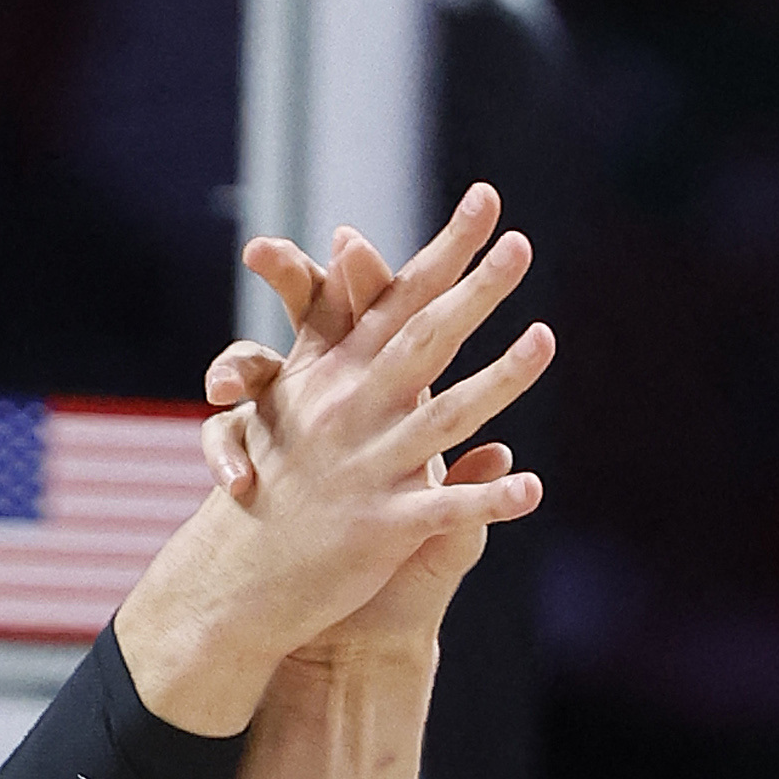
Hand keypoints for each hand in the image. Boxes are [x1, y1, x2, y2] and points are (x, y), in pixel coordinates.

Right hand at [119, 186, 549, 728]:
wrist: (231, 578)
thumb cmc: (269, 491)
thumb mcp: (293, 409)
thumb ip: (338, 348)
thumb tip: (348, 275)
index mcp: (332, 377)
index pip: (396, 298)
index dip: (445, 249)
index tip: (488, 199)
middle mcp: (348, 410)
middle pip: (424, 337)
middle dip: (476, 288)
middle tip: (522, 243)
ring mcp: (364, 467)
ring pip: (446, 412)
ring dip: (501, 376)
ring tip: (547, 338)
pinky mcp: (376, 527)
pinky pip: (444, 510)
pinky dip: (487, 499)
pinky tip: (532, 489)